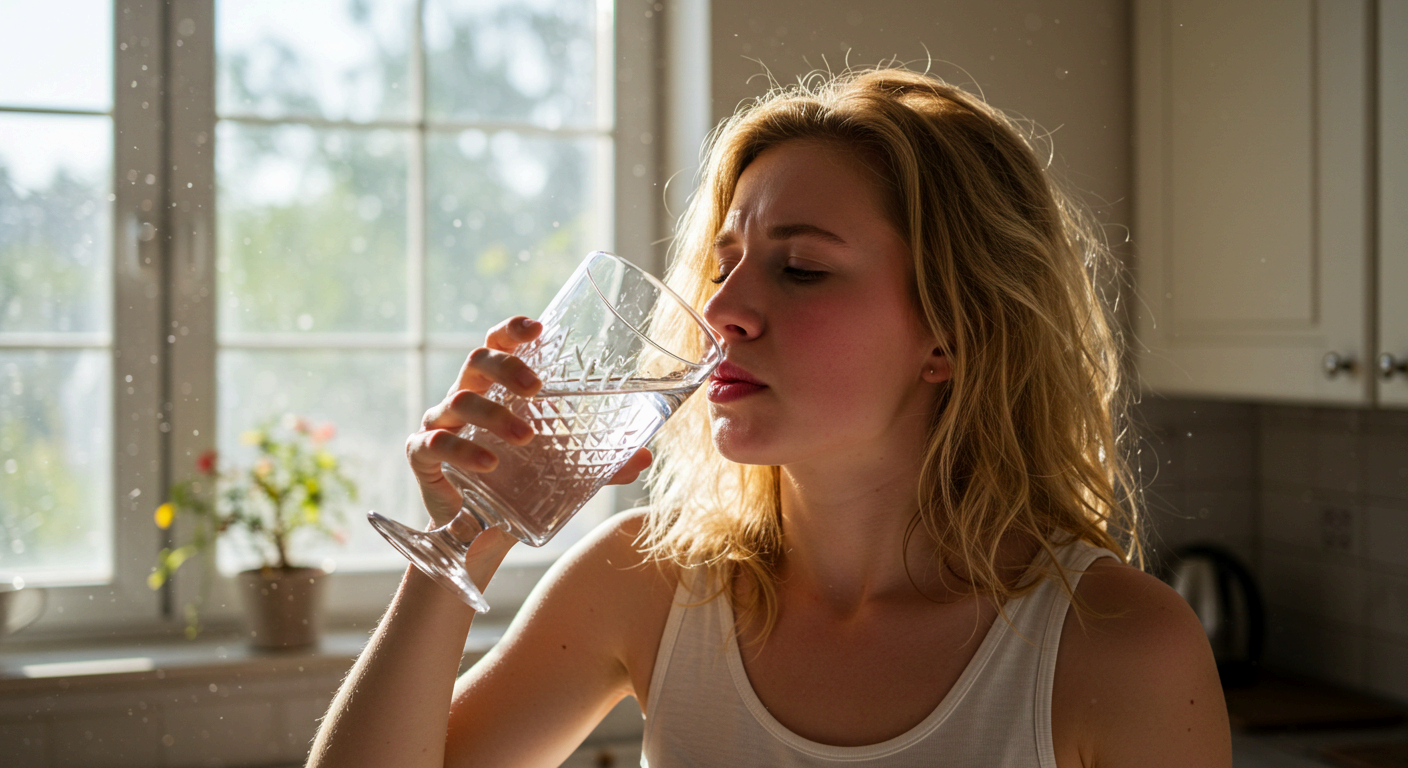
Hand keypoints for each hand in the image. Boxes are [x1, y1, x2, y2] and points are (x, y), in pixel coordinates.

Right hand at [406, 316, 651, 529]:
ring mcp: (439, 424)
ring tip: (526, 440)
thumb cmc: (519, 482)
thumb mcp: (564, 469)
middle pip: (475, 362)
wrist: (479, 533)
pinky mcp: (423, 456)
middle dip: (506, 367)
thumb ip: (603, 462)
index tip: (537, 327)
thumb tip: (646, 458)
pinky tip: (488, 464)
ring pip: (458, 401)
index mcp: (495, 389)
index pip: (497, 345)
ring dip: (494, 416)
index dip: (512, 330)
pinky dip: (462, 450)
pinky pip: (435, 444)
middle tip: (537, 388)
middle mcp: (464, 398)